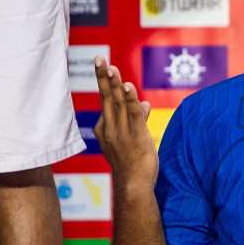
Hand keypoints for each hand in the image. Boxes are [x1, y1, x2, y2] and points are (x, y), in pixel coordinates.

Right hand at [93, 58, 158, 194]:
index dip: (107, 83)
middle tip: (99, 58)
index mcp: (105, 128)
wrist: (133, 187)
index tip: (105, 65)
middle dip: (103, 77)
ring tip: (112, 67)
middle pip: (106, 98)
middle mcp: (110, 129)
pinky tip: (128, 87)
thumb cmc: (133, 164)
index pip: (106, 102)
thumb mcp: (133, 138)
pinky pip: (133, 115)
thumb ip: (138, 118)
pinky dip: (130, 100)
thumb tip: (144, 102)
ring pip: (117, 104)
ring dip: (115, 84)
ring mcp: (121, 134)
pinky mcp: (135, 138)